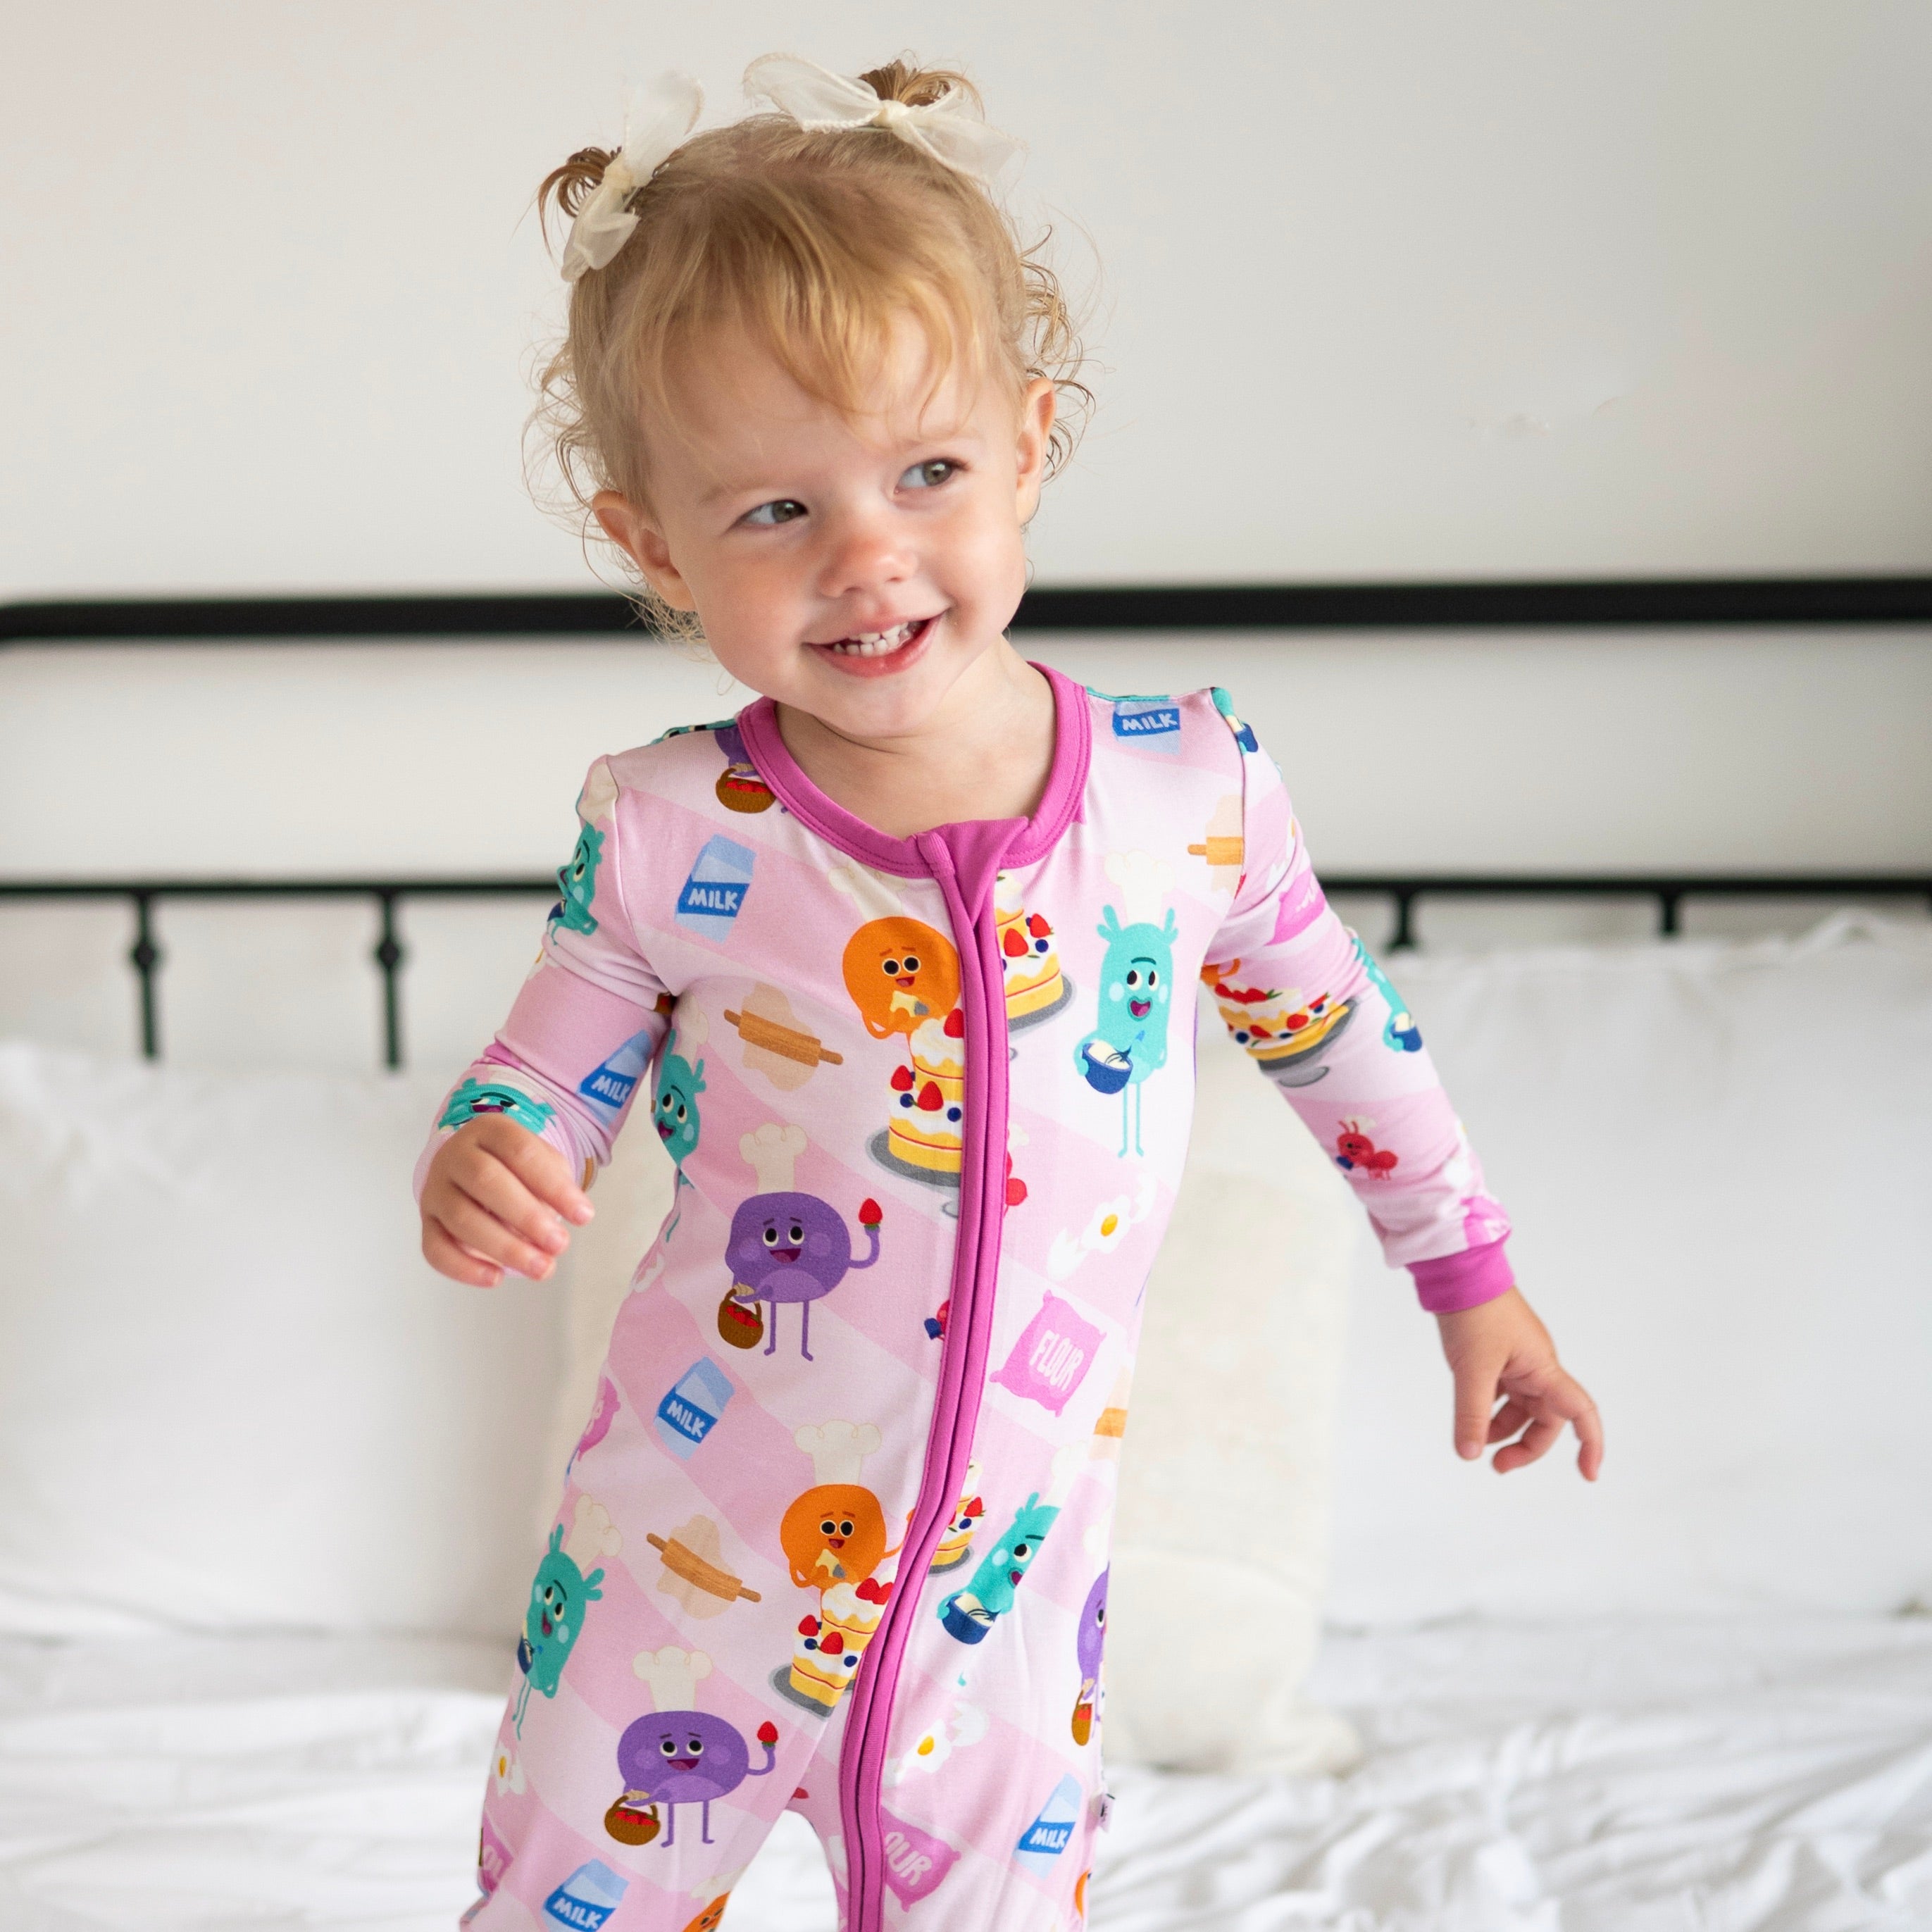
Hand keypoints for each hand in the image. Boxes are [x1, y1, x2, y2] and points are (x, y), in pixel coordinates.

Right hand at [420, 1116, 592, 1286]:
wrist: (472, 1168)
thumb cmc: (516, 1168)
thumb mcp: (541, 1163)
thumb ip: (552, 1187)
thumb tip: (554, 1230)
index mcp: (489, 1130)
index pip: (521, 1152)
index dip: (554, 1186)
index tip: (584, 1216)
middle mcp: (456, 1155)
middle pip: (486, 1181)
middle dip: (527, 1216)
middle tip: (560, 1244)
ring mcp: (436, 1189)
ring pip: (462, 1218)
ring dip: (505, 1247)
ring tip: (541, 1268)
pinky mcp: (426, 1222)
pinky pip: (435, 1248)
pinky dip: (464, 1268)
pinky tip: (496, 1278)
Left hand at [1436, 1286, 1602, 1479]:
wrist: (1457, 1271)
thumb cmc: (1475, 1312)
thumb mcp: (1472, 1369)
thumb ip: (1472, 1414)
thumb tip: (1469, 1454)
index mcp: (1544, 1369)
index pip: (1581, 1411)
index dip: (1591, 1444)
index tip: (1589, 1475)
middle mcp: (1537, 1367)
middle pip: (1545, 1419)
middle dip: (1525, 1446)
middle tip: (1497, 1466)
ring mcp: (1517, 1360)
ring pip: (1520, 1407)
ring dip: (1502, 1428)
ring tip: (1475, 1443)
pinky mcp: (1497, 1354)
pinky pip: (1501, 1391)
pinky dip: (1488, 1408)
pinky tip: (1470, 1417)